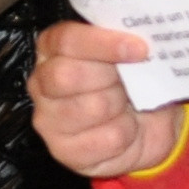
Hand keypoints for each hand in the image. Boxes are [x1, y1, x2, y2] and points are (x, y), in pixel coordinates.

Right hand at [28, 19, 185, 179]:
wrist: (146, 127)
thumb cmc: (134, 83)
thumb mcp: (131, 54)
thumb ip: (126, 38)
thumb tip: (141, 37)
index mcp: (53, 47)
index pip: (66, 40)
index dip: (103, 43)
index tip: (140, 48)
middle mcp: (42, 82)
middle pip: (67, 75)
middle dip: (111, 78)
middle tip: (131, 81)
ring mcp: (48, 119)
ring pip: (92, 108)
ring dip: (123, 107)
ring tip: (128, 106)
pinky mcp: (63, 151)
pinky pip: (107, 139)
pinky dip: (129, 134)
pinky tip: (127, 130)